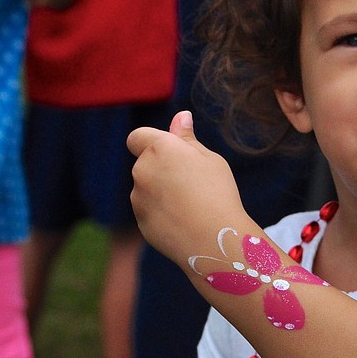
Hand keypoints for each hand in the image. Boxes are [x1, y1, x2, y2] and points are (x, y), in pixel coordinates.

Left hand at [126, 111, 245, 267]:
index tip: (169, 153)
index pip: (138, 136)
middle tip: (193, 185)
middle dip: (162, 170)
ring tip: (191, 207)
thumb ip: (187, 139)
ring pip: (147, 189)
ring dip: (161, 193)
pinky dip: (162, 214)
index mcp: (160, 148)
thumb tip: (181, 117)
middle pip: (145, 164)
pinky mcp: (141, 222)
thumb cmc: (218, 194)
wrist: (214, 240)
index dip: (150, 142)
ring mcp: (139, 198)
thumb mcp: (209, 159)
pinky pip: (150, 212)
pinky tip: (185, 222)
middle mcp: (143, 170)